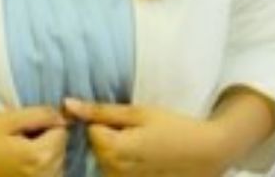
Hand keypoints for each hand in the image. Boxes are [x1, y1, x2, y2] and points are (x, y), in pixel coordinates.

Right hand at [0, 106, 67, 176]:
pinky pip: (51, 175)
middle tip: (22, 140)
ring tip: (21, 153)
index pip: (62, 132)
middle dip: (48, 140)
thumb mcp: (8, 121)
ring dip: (46, 155)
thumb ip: (38, 114)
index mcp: (38, 156)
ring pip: (58, 163)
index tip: (28, 128)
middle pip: (62, 148)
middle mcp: (45, 176)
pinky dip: (42, 168)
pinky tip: (24, 166)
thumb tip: (62, 115)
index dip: (47, 125)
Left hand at [63, 98, 232, 176]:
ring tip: (142, 142)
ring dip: (116, 150)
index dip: (103, 119)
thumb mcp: (138, 112)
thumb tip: (67, 104)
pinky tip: (144, 157)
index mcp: (113, 151)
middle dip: (108, 135)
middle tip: (135, 128)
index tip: (123, 117)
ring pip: (105, 161)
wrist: (207, 154)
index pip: (90, 130)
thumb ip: (100, 111)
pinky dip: (125, 163)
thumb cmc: (173, 127)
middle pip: (96, 148)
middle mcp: (114, 173)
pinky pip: (117, 173)